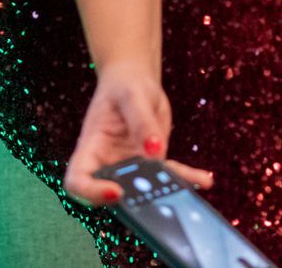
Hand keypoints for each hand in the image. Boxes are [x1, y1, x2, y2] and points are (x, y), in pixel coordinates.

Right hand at [63, 63, 213, 204]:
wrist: (134, 81)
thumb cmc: (124, 85)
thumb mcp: (132, 95)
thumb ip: (141, 122)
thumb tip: (155, 151)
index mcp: (90, 147)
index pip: (77, 180)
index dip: (91, 193)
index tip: (116, 192)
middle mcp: (107, 163)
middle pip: (113, 194)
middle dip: (136, 200)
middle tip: (162, 194)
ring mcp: (129, 167)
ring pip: (145, 190)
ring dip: (167, 192)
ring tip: (195, 184)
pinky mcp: (152, 163)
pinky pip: (167, 176)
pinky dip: (185, 178)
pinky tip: (204, 180)